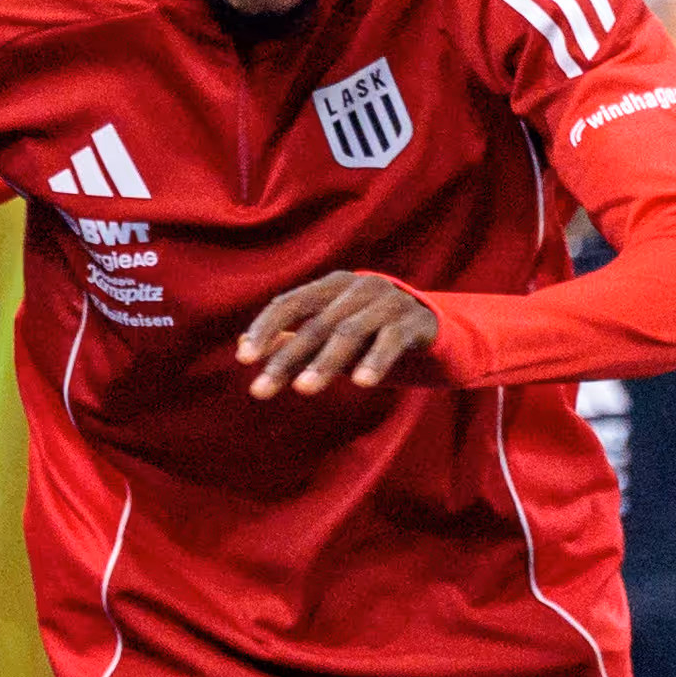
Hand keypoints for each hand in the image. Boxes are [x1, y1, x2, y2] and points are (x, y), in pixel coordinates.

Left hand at [236, 272, 444, 398]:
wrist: (433, 329)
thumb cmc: (371, 334)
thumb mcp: (330, 338)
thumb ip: (291, 342)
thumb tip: (241, 348)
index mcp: (331, 286)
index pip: (289, 303)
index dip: (265, 329)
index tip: (244, 360)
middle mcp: (357, 286)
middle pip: (315, 323)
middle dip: (286, 358)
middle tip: (261, 390)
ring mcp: (388, 301)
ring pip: (349, 331)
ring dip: (325, 362)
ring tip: (304, 389)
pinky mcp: (416, 320)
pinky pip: (391, 339)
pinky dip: (375, 360)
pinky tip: (362, 382)